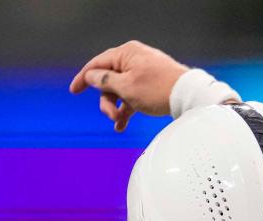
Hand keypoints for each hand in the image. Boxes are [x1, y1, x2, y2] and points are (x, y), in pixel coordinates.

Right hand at [69, 40, 187, 130]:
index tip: (74, 91)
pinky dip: (126, 109)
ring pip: (120, 90)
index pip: (98, 64)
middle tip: (111, 115)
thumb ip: (105, 81)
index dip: (84, 78)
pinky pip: (132, 96)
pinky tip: (122, 125)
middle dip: (106, 101)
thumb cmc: (158, 89)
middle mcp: (134, 59)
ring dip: (116, 108)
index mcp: (126, 54)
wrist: (188, 97)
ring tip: (119, 122)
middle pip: (109, 80)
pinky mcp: (150, 85)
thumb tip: (91, 75)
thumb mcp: (126, 87)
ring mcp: (143, 72)